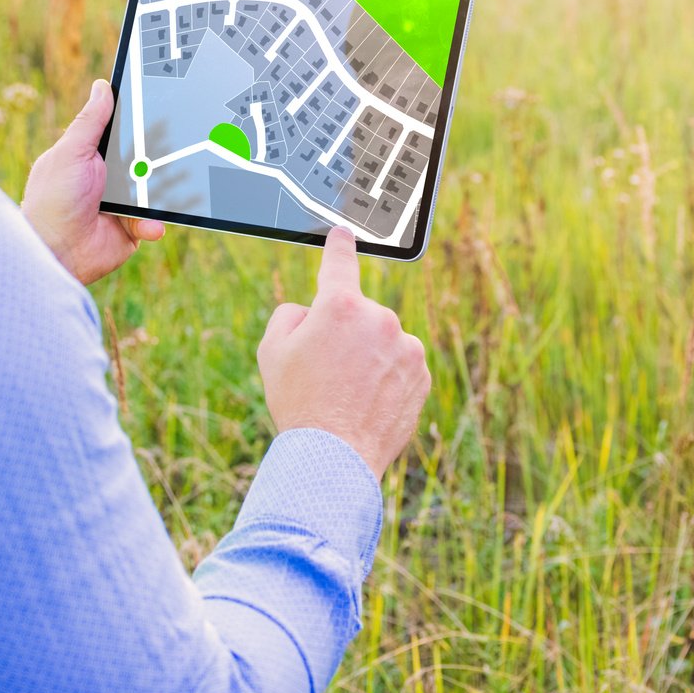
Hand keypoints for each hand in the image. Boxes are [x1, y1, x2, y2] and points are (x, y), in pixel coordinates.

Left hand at [22, 79, 164, 285]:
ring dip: (165, 188)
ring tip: (177, 184)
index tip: (162, 104)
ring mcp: (122, 202)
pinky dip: (153, 222)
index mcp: (92, 155)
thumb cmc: (53, 199)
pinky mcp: (131, 227)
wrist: (56, 252)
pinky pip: (152, 220)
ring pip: (154, 188)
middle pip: (144, 158)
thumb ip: (89, 121)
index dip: (140, 121)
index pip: (121, 131)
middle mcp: (109, 177)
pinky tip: (148, 223)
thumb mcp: (70, 152)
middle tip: (182, 144)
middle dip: (161, 154)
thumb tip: (101, 86)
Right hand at [256, 227, 429, 478]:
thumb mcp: (271, 352)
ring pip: (382, 342)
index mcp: (339, 305)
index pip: (339, 262)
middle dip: (344, 335)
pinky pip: (401, 365)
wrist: (334, 458)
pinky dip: (387, 378)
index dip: (339, 246)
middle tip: (325, 372)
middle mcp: (379, 318)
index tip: (343, 234)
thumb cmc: (299, 404)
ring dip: (369, 357)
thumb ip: (290, 315)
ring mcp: (405, 346)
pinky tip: (368, 403)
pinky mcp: (422, 374)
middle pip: (358, 316)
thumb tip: (310, 311)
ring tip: (348, 394)